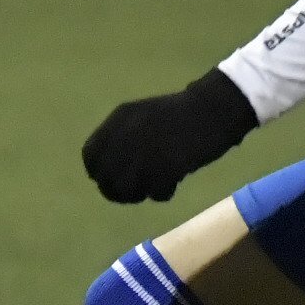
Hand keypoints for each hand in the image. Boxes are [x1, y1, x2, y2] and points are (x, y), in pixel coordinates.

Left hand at [81, 69, 257, 204]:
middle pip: (106, 179)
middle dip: (118, 191)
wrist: (214, 109)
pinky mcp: (167, 166)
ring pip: (126, 190)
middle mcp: (127, 135)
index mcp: (119, 119)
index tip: (113, 178)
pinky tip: (173, 184)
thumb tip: (106, 172)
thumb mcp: (142, 117)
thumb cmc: (181, 114)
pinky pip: (155, 193)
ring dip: (139, 195)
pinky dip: (163, 193)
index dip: (99, 173)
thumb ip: (122, 138)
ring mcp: (146, 151)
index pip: (90, 156)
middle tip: (135, 192)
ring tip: (155, 187)